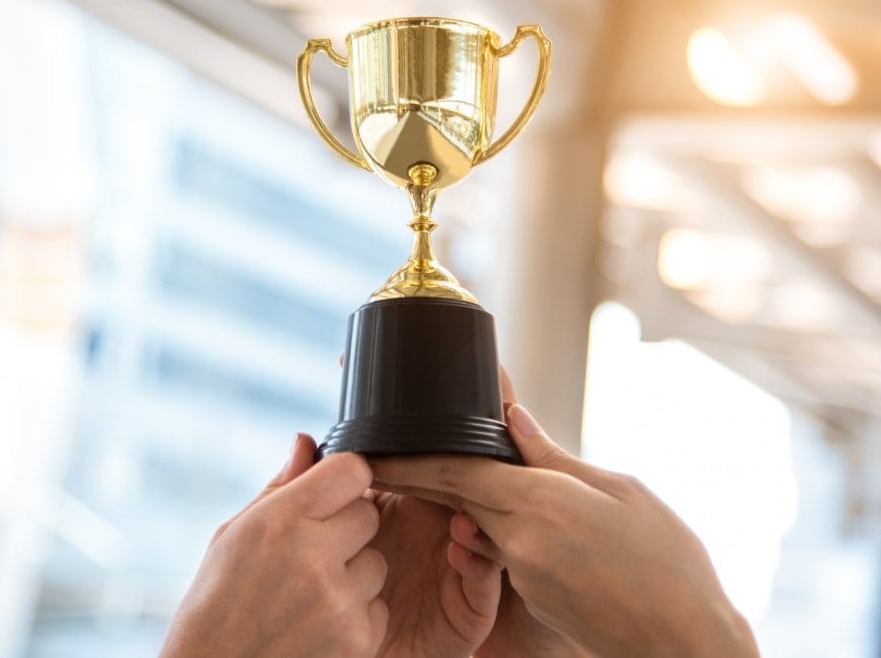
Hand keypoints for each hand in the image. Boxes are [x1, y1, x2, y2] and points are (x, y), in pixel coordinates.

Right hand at [161, 435, 388, 657]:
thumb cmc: (216, 602)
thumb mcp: (234, 534)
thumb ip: (280, 486)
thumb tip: (305, 441)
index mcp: (280, 520)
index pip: (351, 470)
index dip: (343, 480)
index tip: (330, 494)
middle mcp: (314, 556)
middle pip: (368, 514)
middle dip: (347, 529)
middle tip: (311, 552)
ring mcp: (339, 601)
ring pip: (377, 563)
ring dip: (353, 574)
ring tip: (309, 593)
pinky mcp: (357, 640)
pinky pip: (378, 607)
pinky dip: (355, 615)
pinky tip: (317, 624)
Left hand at [372, 384, 759, 657]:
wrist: (684, 639)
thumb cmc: (669, 561)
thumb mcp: (620, 491)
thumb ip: (554, 459)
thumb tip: (513, 419)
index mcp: (539, 502)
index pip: (452, 472)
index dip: (408, 459)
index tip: (372, 449)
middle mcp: (519, 539)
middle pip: (453, 498)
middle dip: (419, 478)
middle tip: (385, 458)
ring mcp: (523, 572)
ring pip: (480, 525)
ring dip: (467, 505)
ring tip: (472, 481)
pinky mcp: (531, 595)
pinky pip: (503, 553)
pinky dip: (500, 532)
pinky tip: (527, 522)